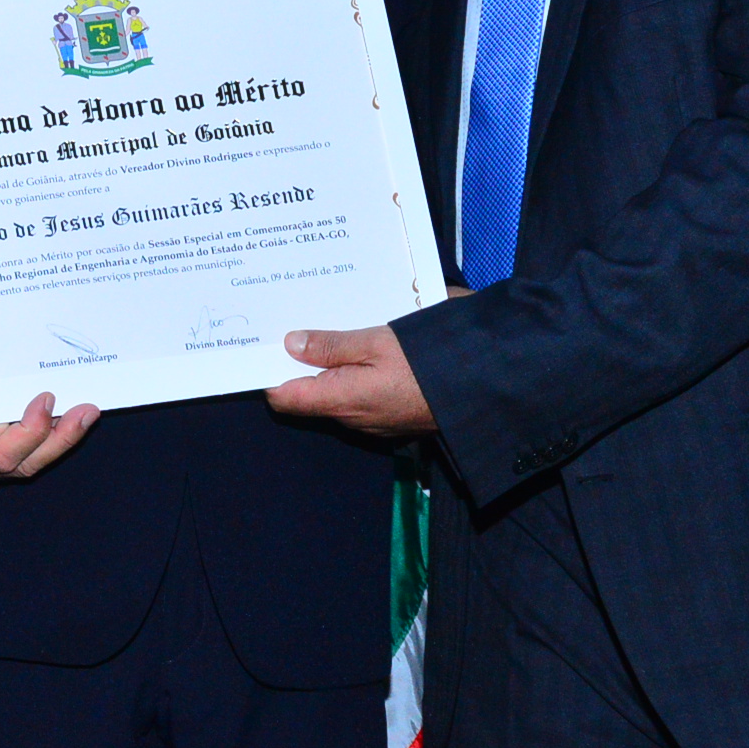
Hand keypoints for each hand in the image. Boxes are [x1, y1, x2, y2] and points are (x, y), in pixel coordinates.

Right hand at [0, 390, 100, 482]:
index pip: (2, 456)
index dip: (29, 431)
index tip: (45, 399)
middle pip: (25, 464)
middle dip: (60, 438)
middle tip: (86, 411)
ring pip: (30, 463)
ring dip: (61, 438)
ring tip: (86, 413)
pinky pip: (25, 455)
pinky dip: (48, 437)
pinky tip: (67, 416)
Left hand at [267, 325, 436, 435]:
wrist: (484, 385)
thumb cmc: (429, 361)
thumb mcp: (377, 341)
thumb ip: (332, 346)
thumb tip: (290, 345)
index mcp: (341, 400)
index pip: (285, 398)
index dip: (270, 373)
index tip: (264, 345)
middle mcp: (352, 418)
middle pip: (310, 394)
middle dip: (301, 364)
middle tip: (295, 326)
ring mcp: (374, 421)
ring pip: (337, 394)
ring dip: (330, 368)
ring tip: (327, 330)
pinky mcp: (393, 417)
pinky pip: (362, 396)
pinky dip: (355, 375)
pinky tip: (360, 348)